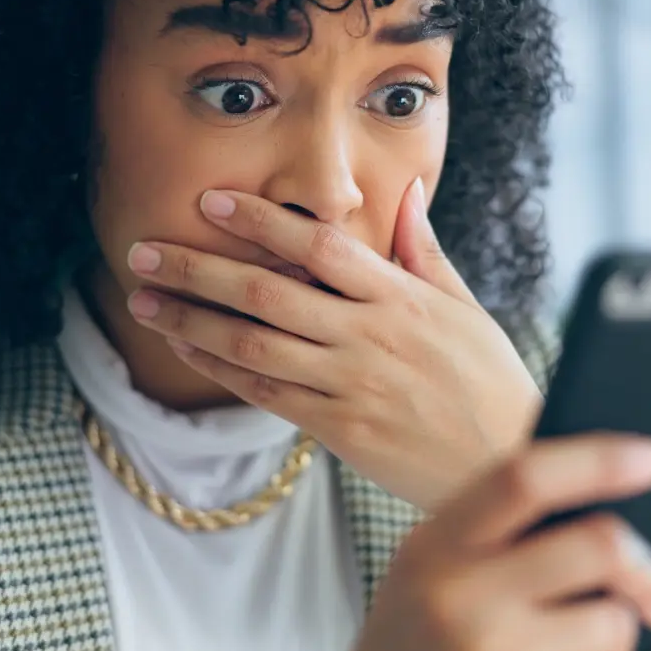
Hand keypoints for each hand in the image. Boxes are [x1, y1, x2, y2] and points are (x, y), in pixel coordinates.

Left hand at [124, 179, 538, 509]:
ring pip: (251, 344)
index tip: (210, 200)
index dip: (259, 219)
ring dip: (189, 318)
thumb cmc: (489, 380)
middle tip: (143, 249)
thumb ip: (423, 248)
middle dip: (197, 267)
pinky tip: (184, 344)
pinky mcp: (337, 429)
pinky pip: (263, 394)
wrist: (508, 464)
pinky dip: (217, 368)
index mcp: (400, 298)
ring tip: (142, 298)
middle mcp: (368, 337)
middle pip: (266, 292)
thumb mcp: (464, 307)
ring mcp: (348, 385)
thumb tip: (406, 187)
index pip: (318, 244)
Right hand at [337, 434, 650, 650]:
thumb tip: (610, 508)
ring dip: (612, 635)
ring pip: (613, 623)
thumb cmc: (421, 632)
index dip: (597, 460)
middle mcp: (460, 599)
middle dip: (644, 566)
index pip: (523, 479)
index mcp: (437, 545)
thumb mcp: (431, 562)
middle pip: (598, 546)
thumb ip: (497, 527)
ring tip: (564, 648)